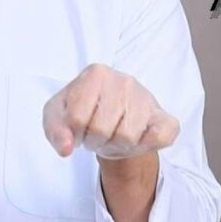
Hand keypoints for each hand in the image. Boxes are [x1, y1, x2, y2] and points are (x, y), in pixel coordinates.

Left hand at [42, 63, 178, 159]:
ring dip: (116, 146)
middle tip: (96, 134)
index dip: (74, 132)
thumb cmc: (82, 112)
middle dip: (94, 141)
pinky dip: (145, 146)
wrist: (112, 117)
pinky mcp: (165, 117)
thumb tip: (65, 148)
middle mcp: (124, 80)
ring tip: (113, 135)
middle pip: (101, 129)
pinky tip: (135, 138)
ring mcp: (146, 97)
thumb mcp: (57, 116)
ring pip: (128, 138)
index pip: (76, 118)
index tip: (78, 127)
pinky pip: (160, 137)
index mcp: (96, 73)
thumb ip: (55, 131)